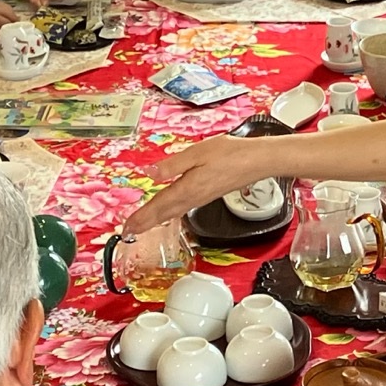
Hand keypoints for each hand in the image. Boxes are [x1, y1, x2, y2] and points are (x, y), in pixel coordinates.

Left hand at [123, 136, 264, 230]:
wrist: (258, 162)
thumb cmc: (231, 154)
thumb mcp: (197, 153)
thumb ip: (172, 165)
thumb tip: (149, 173)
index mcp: (187, 188)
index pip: (158, 206)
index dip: (141, 218)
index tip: (127, 227)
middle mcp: (193, 197)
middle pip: (163, 214)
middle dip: (145, 223)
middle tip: (128, 232)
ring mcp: (200, 198)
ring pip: (172, 212)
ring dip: (155, 219)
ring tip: (142, 224)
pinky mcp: (207, 195)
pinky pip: (182, 208)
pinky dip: (169, 212)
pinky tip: (168, 211)